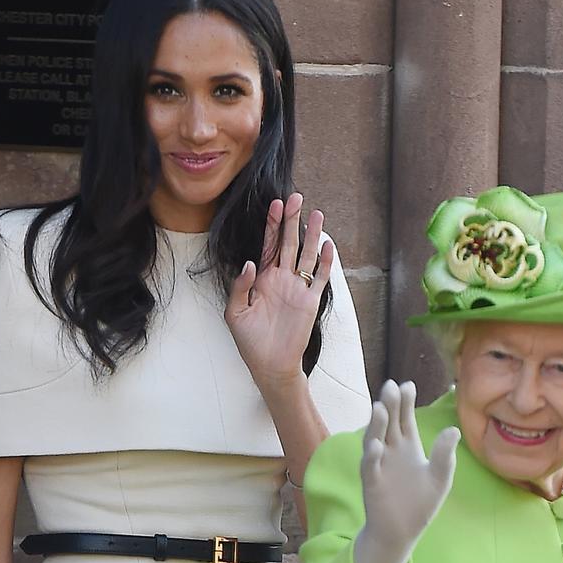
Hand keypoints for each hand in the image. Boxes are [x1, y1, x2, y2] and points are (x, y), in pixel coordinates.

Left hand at [225, 192, 332, 390]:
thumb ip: (241, 286)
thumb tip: (250, 262)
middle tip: (296, 197)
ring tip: (317, 214)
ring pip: (306, 256)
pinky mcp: (310, 302)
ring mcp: (298, 289)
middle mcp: (282, 279)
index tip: (275, 204)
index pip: (269, 245)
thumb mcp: (235, 313)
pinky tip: (327, 246)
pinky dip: (324, 262)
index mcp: (263, 279)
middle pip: (289, 243)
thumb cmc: (250, 341)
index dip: (272, 225)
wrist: (270, 365)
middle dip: (292, 220)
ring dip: (312, 235)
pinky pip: (319, 278)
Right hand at [353, 380, 459, 562]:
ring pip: (375, 438)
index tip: (408, 385)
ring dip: (376, 424)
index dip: (405, 402)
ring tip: (380, 407)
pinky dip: (371, 455)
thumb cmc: (421, 504)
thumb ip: (445, 455)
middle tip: (392, 387)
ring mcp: (379, 464)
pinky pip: (370, 466)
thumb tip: (454, 429)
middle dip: (390, 405)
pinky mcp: (372, 482)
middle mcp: (391, 450)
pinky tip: (376, 445)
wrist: (402, 532)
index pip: (405, 418)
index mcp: (408, 446)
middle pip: (389, 422)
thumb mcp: (440, 478)